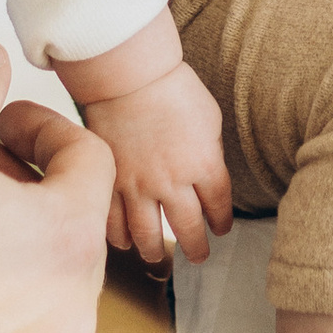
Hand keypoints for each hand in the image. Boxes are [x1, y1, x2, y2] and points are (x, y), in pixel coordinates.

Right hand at [80, 55, 233, 271]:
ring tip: (156, 256)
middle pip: (189, 230)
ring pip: (148, 236)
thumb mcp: (209, 119)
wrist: (129, 76)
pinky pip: (114, 222)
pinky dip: (119, 237)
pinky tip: (124, 241)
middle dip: (196, 248)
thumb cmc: (172, 88)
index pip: (219, 208)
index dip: (221, 222)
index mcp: (204, 165)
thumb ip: (209, 153)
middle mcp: (173, 183)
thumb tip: (206, 175)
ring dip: (155, 251)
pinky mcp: (111, 182)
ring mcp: (139, 186)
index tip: (220, 228)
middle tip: (198, 256)